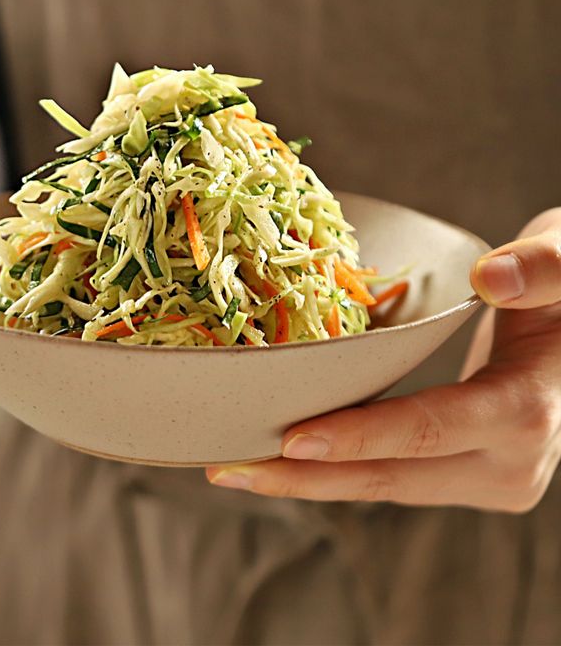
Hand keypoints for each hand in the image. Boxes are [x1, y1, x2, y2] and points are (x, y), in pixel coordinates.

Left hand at [207, 209, 560, 511]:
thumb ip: (543, 268)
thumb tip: (491, 278)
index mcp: (528, 409)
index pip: (432, 429)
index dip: (361, 437)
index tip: (291, 441)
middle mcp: (510, 463)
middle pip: (393, 476)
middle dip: (306, 476)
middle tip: (227, 465)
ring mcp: (487, 476)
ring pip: (384, 487)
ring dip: (309, 481)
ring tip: (235, 467)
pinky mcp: (464, 475)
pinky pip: (390, 477)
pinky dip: (335, 469)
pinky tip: (281, 458)